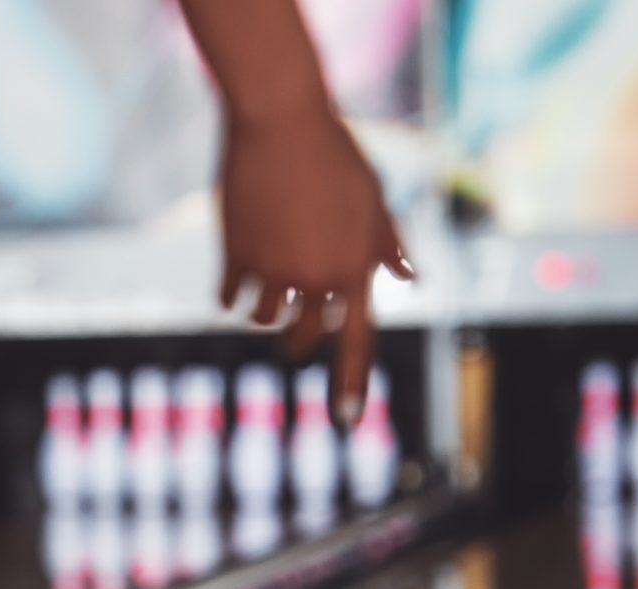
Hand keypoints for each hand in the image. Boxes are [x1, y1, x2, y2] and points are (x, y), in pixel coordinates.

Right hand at [216, 105, 412, 420]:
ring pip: (262, 320)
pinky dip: (230, 290)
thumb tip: (409, 280)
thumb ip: (386, 244)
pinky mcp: (237, 256)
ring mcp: (276, 269)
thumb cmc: (333, 152)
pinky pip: (228, 298)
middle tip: (291, 329)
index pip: (358, 339)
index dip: (351, 383)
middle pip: (303, 338)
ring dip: (261, 308)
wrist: (281, 117)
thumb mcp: (372, 197)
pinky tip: (234, 264)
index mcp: (356, 266)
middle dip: (296, 337)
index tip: (347, 422)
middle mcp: (318, 277)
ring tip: (263, 274)